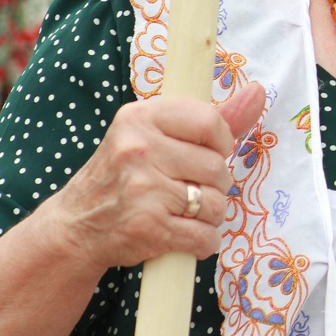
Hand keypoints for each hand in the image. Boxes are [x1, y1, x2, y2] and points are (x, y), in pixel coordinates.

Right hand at [39, 83, 266, 272]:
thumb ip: (209, 119)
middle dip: (213, 184)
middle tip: (187, 188)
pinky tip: (184, 236)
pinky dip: (203, 242)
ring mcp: (143, 189)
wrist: (76, 227)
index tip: (208, 153)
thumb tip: (259, 93)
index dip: (220, 143)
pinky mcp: (148, 227)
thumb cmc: (126, 176)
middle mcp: (139, 149)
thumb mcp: (155, 135)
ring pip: (216, 203)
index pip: (210, 122)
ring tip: (184, 212)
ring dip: (210, 215)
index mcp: (141, 117)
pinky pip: (205, 236)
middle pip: (218, 167)